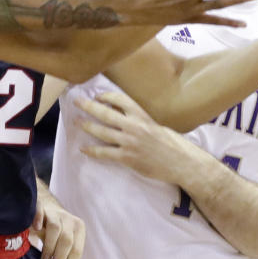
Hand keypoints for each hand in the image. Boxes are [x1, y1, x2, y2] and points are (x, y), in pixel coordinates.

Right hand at [32, 183, 84, 258]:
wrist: (46, 208)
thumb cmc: (57, 232)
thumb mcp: (64, 246)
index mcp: (79, 229)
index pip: (77, 250)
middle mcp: (69, 219)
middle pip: (67, 241)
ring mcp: (55, 212)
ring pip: (55, 229)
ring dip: (50, 248)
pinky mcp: (41, 207)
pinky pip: (40, 211)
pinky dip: (39, 219)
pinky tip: (37, 228)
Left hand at [78, 91, 193, 183]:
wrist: (181, 162)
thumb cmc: (171, 143)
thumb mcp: (155, 124)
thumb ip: (138, 119)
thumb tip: (119, 112)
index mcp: (142, 115)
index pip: (120, 99)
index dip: (106, 96)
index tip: (97, 96)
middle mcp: (134, 126)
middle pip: (105, 113)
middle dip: (88, 106)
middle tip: (76, 101)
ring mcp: (129, 142)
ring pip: (102, 132)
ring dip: (87, 126)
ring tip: (76, 122)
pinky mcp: (127, 157)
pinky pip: (105, 153)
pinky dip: (92, 151)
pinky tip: (84, 149)